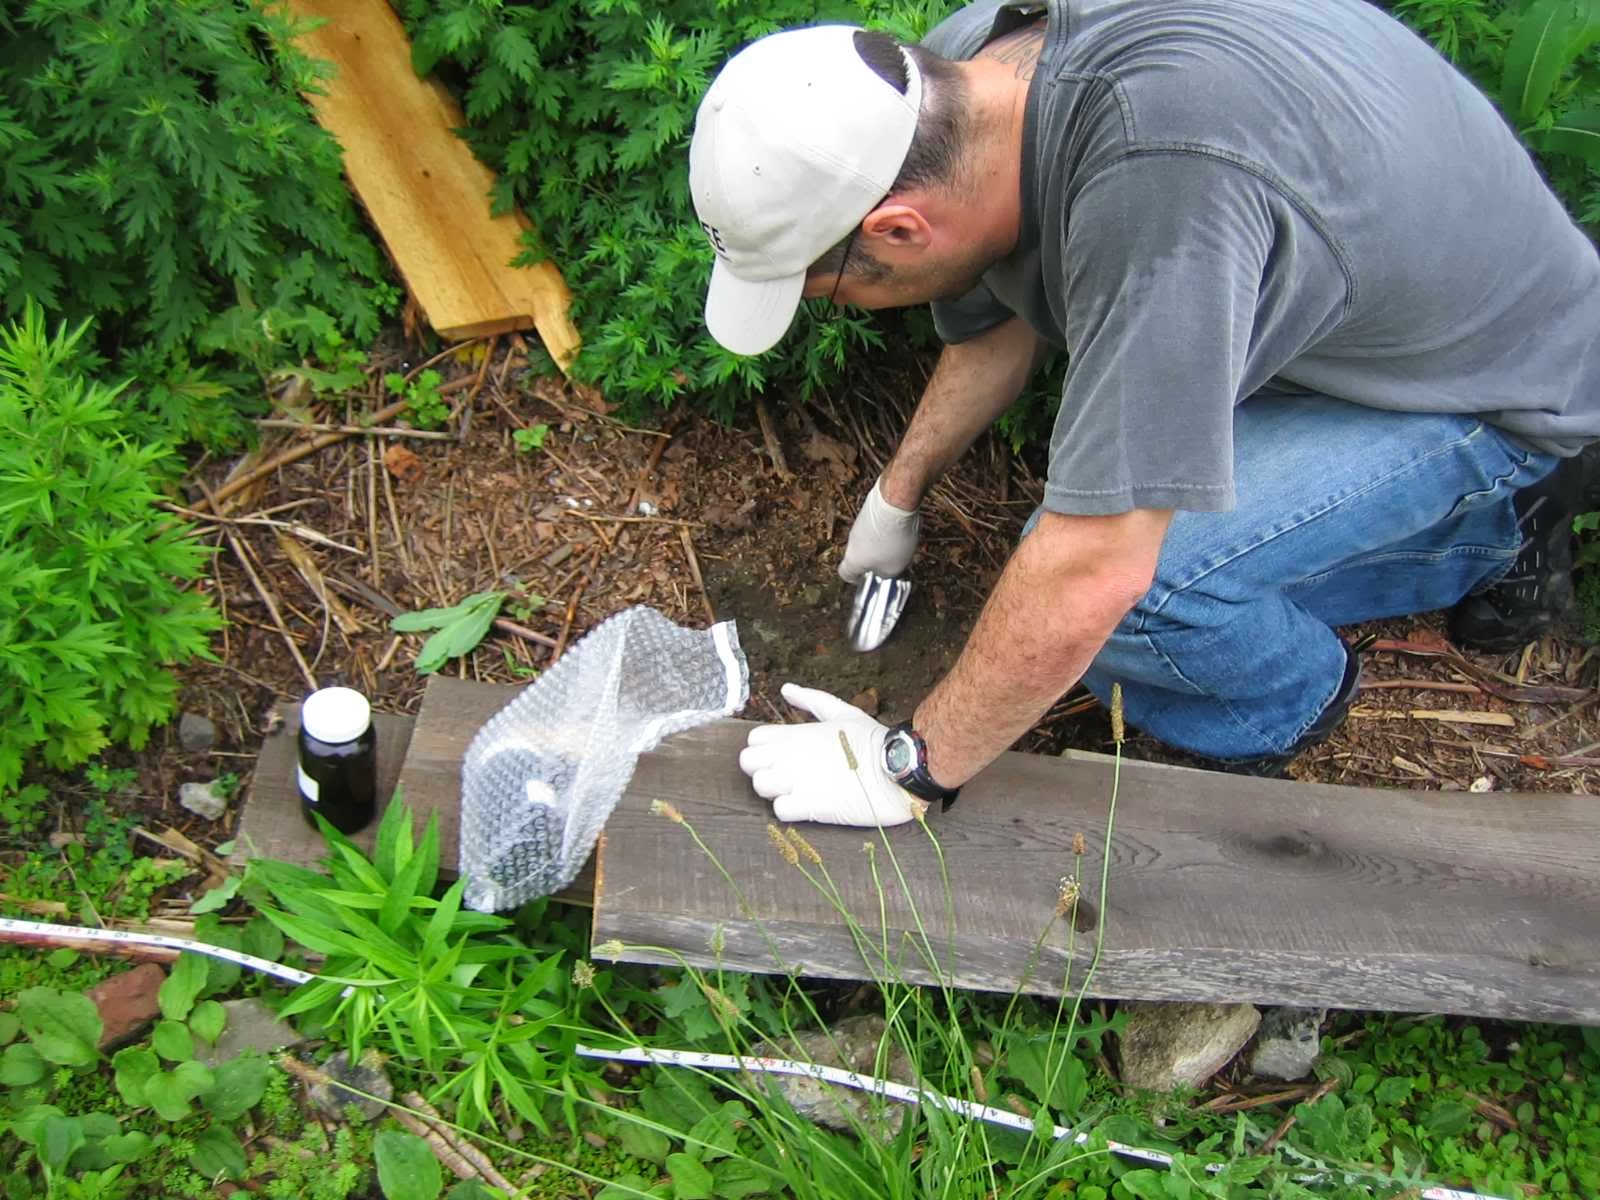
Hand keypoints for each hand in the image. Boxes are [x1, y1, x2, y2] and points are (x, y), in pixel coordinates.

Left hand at [738, 683, 924, 826]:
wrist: (896, 770)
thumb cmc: (873, 741)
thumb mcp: (842, 712)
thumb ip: (810, 700)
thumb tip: (787, 689)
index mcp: (796, 733)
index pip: (753, 739)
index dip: (764, 749)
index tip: (782, 756)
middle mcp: (790, 755)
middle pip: (748, 762)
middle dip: (762, 769)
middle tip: (785, 775)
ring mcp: (796, 781)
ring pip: (760, 786)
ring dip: (775, 791)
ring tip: (797, 791)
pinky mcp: (808, 806)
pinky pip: (779, 810)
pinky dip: (790, 811)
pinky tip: (808, 805)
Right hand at [838, 477, 919, 583]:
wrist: (895, 501)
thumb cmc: (892, 538)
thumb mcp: (894, 568)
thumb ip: (885, 574)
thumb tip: (883, 572)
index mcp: (853, 559)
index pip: (846, 574)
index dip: (857, 580)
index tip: (870, 580)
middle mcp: (851, 541)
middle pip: (860, 555)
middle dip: (876, 560)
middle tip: (893, 562)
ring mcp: (859, 524)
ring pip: (869, 540)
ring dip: (883, 543)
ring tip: (902, 543)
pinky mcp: (869, 510)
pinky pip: (877, 526)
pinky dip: (888, 529)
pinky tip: (903, 528)